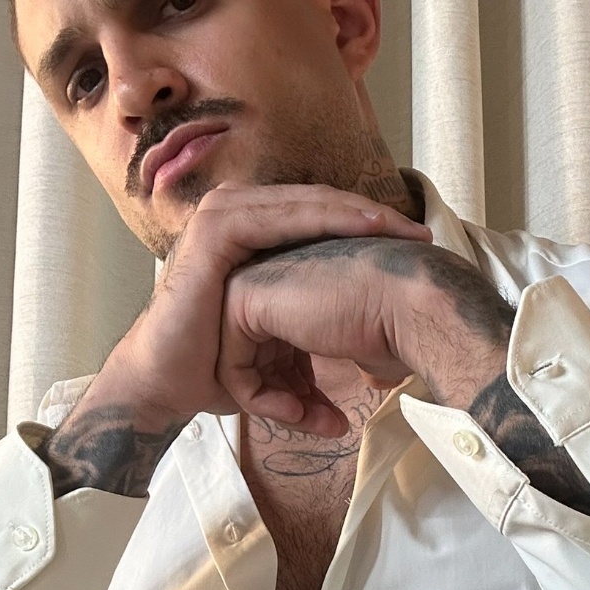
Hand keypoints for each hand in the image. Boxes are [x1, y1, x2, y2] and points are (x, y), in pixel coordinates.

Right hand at [82, 185, 430, 432]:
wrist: (168, 383)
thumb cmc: (217, 368)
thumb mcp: (279, 347)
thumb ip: (312, 344)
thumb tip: (362, 379)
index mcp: (257, 234)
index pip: (323, 219)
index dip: (371, 230)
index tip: (418, 249)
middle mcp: (241, 216)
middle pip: (320, 207)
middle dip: (373, 220)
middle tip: (421, 237)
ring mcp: (225, 218)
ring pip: (304, 206)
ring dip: (354, 215)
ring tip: (395, 231)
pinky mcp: (215, 232)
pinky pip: (277, 218)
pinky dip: (320, 221)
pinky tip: (358, 229)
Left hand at [219, 238, 513, 432]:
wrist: (407, 304)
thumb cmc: (400, 322)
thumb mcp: (363, 342)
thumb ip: (347, 350)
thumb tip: (369, 374)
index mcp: (299, 282)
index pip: (283, 348)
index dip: (306, 388)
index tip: (336, 418)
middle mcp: (272, 277)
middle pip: (263, 359)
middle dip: (293, 401)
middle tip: (331, 427)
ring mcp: (253, 283)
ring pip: (244, 368)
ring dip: (281, 408)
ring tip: (323, 426)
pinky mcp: (240, 299)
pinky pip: (232, 369)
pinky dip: (261, 401)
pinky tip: (297, 413)